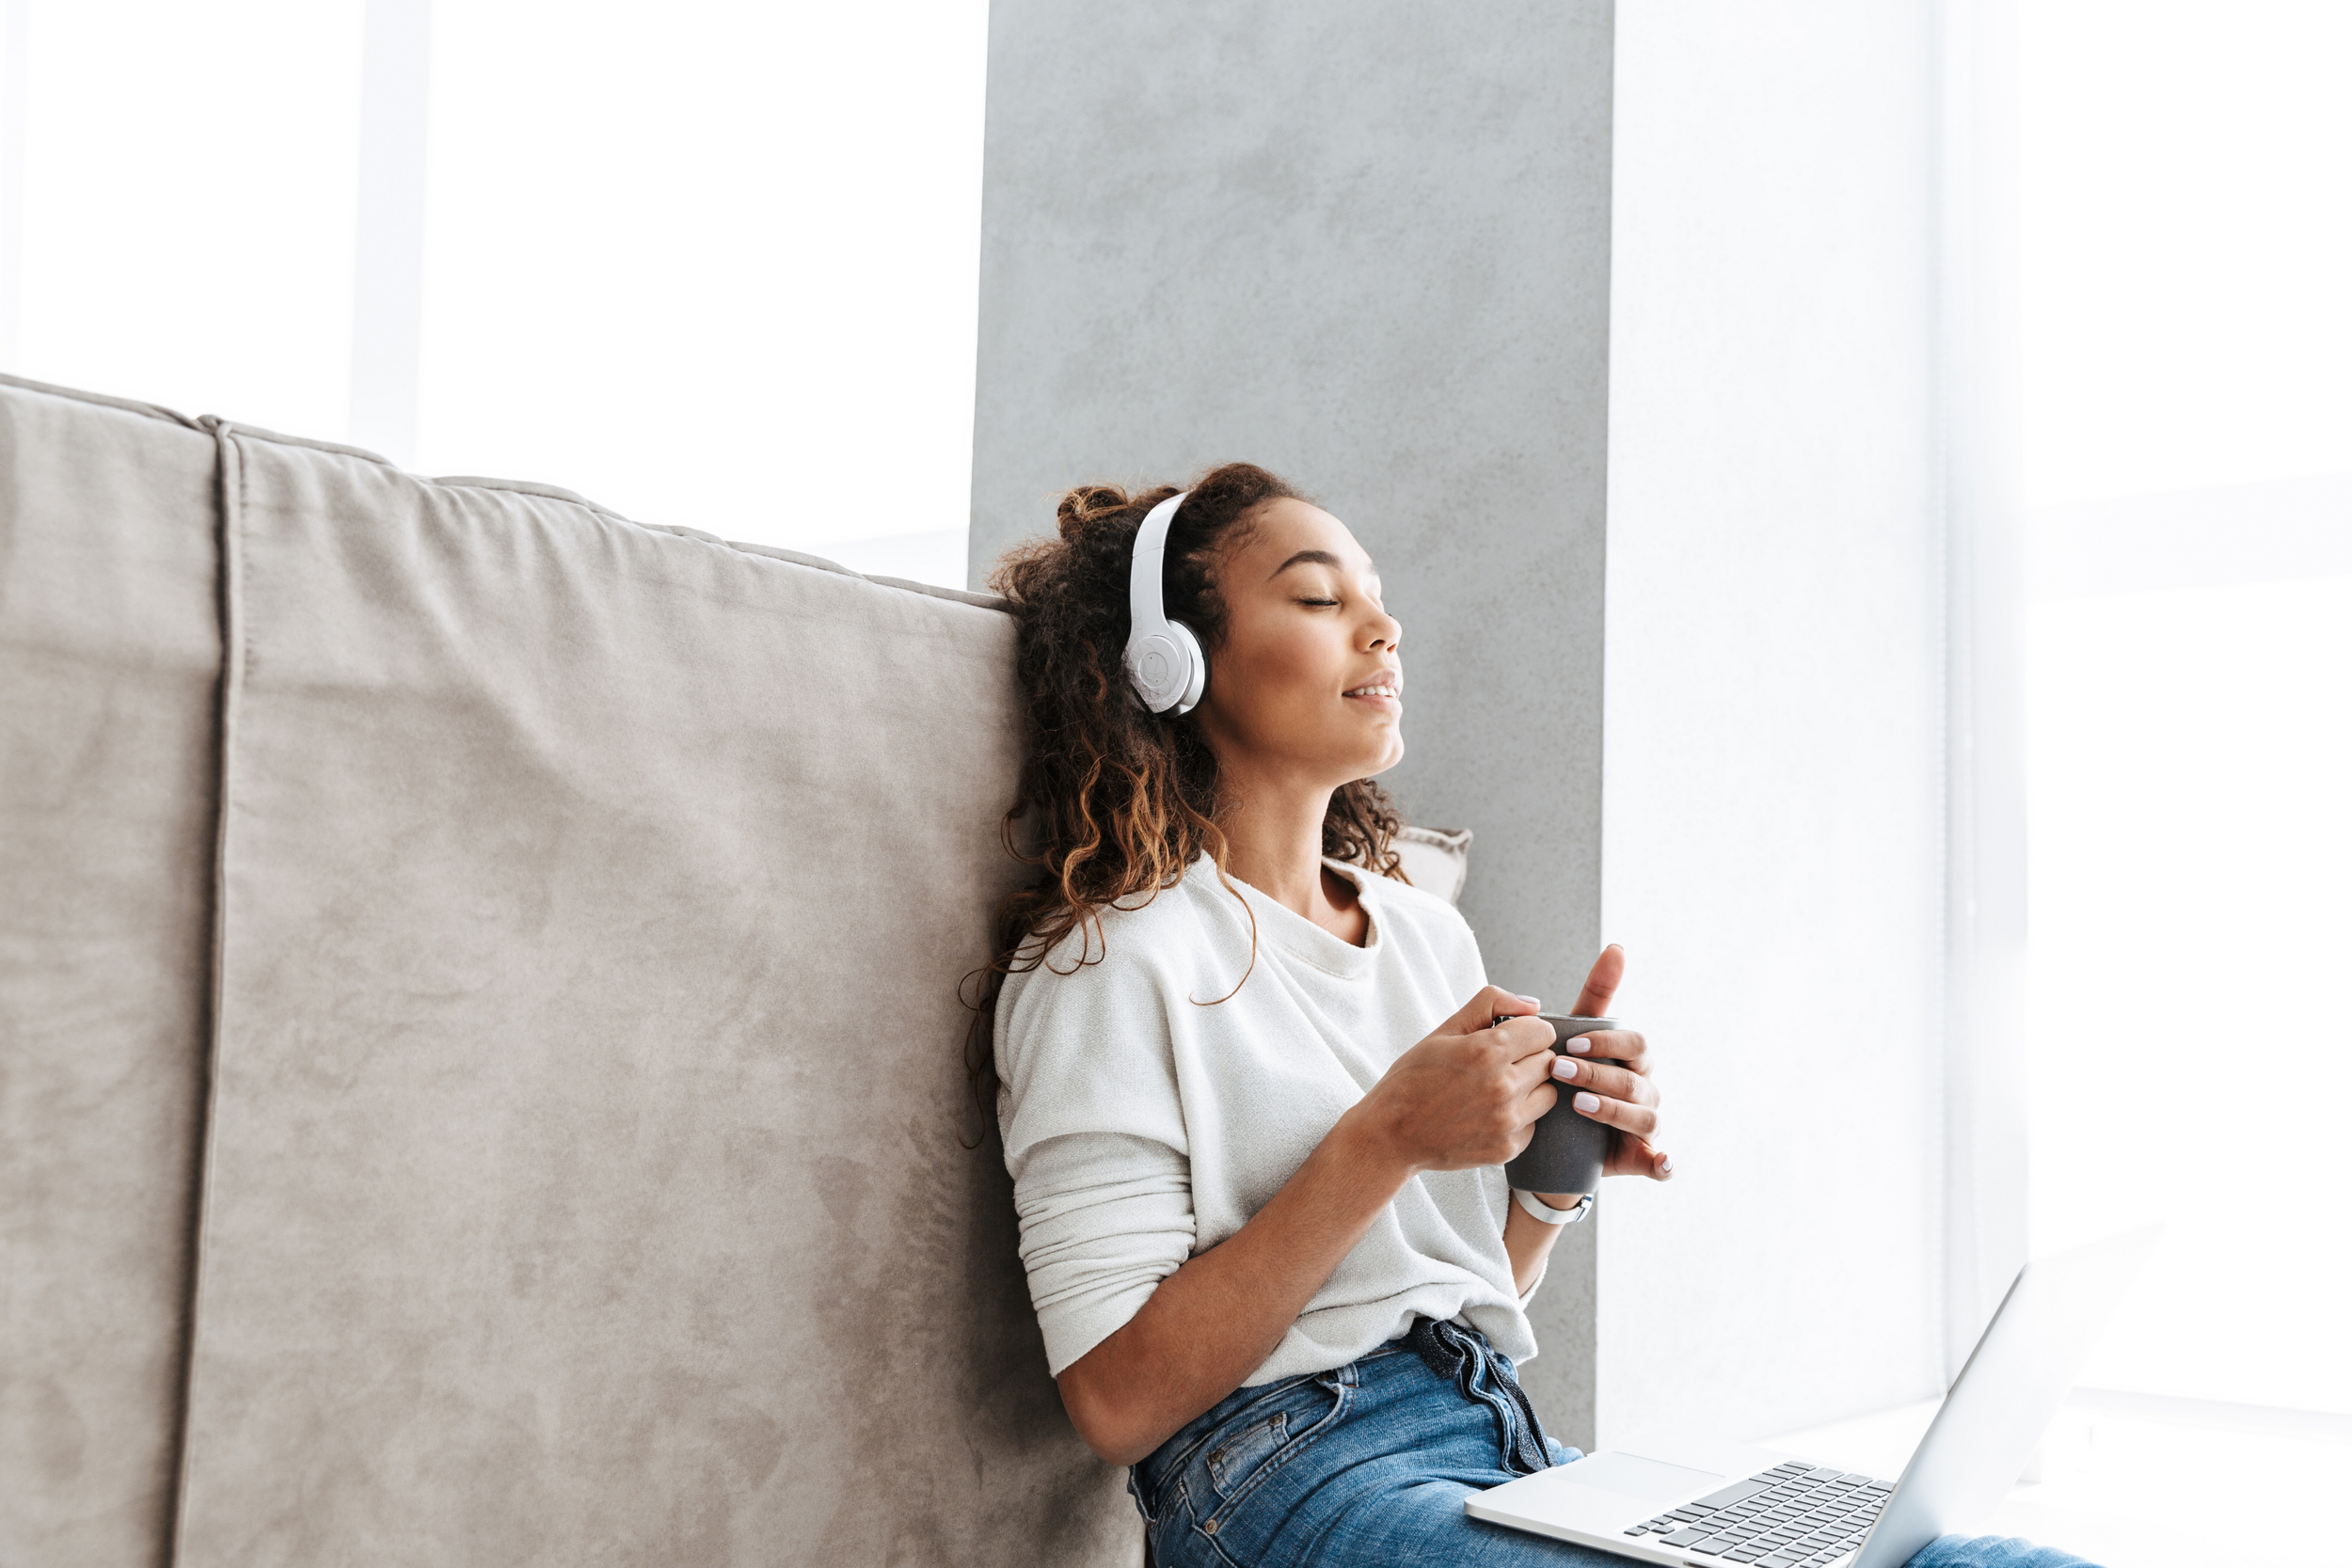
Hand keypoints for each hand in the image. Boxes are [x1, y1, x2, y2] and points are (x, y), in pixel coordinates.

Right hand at [1346, 985, 1562, 1174]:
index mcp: (1487, 1051)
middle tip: (1496, 1066)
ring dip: (1530, 1089)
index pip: (1543, 1032)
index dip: (1527, 1032)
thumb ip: (1490, 1004)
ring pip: (1548, 1094)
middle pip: (1548, 1062)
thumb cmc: (1413, 1079)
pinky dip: (1519, 1118)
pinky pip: (1534, 1124)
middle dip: (1528, 1059)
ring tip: (1496, 1090)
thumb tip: (1532, 1005)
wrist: (1391, 1135)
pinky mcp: (1508, 1148)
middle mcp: (1502, 1086)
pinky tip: (1489, 1115)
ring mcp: (1507, 1121)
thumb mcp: (1444, 1030)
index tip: (1510, 1039)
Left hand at [1543, 945, 1670, 1185]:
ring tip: (1579, 1107)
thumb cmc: (1569, 1075)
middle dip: (1599, 1074)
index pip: (1634, 1044)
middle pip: (1637, 1079)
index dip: (1606, 1043)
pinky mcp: (1641, 1157)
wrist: (1552, 1136)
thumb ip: (1596, 995)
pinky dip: (1662, 1163)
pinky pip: (1661, 1162)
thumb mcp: (1576, 1035)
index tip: (1570, 1043)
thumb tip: (1618, 947)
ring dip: (1615, 1111)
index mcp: (1632, 1059)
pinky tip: (1656, 1161)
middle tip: (1559, 1071)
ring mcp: (1645, 1125)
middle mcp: (1645, 1089)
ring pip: (1645, 1117)